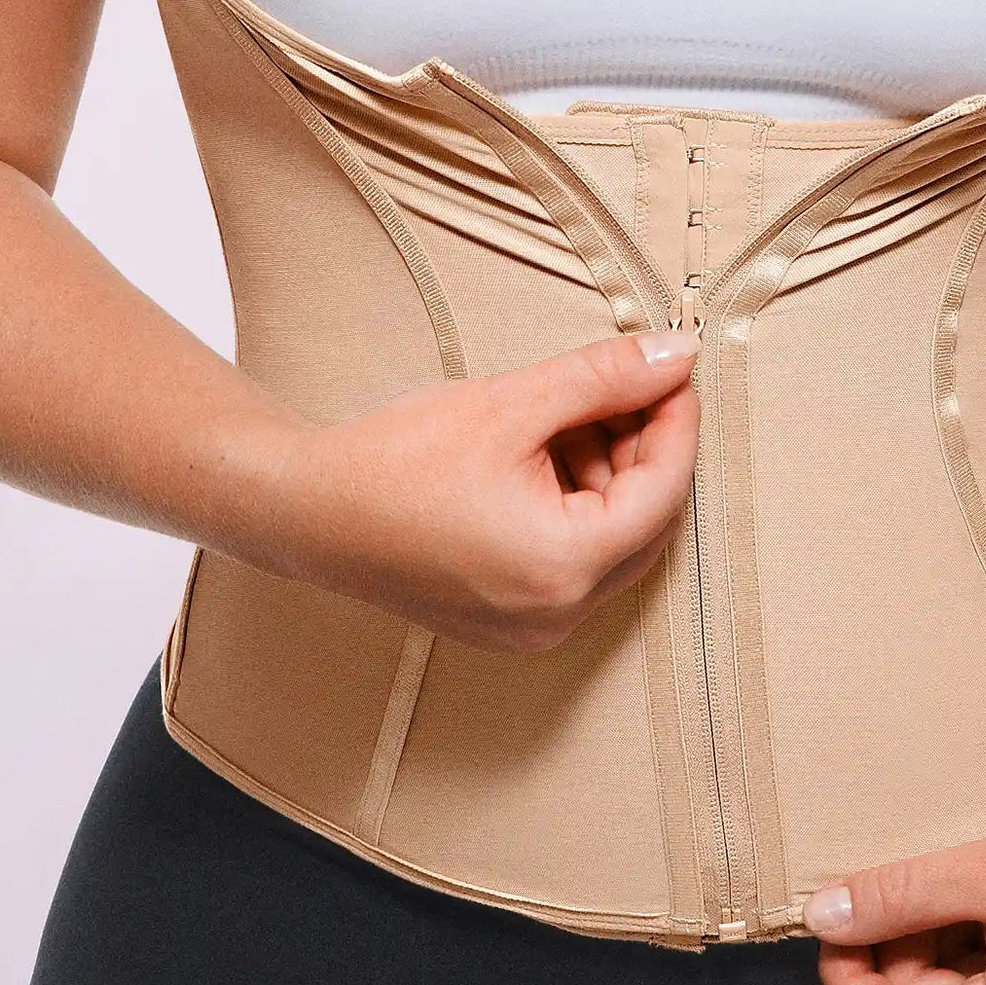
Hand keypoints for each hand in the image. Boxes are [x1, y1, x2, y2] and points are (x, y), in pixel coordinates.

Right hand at [228, 325, 701, 649]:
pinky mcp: (509, 621)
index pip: (663, 491)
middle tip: (625, 381)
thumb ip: (606, 378)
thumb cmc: (397, 460)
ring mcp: (533, 628)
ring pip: (611, 539)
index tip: (673, 369)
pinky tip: (543, 450)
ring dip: (606, 470)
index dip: (676, 421)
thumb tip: (676, 356)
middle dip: (641, 445)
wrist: (308, 509)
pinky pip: (573, 558)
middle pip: (644, 521)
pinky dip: (574, 502)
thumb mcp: (515, 403)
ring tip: (565, 411)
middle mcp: (557, 616)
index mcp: (564, 568)